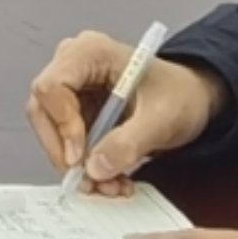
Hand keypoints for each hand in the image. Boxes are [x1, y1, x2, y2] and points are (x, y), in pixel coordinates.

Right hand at [24, 31, 227, 192]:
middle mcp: (74, 65)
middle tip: (89, 180)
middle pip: (44, 110)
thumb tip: (95, 167)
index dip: (62, 124)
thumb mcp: (162, 119)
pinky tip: (109, 178)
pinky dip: (85, 165)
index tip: (80, 157)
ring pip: (52, 131)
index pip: (52, 86)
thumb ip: (129, 143)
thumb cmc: (181, 93)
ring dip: (76, 165)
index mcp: (91, 52)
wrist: (193, 98)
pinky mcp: (77, 110)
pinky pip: (66, 141)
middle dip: (65, 151)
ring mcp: (73, 88)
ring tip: (108, 185)